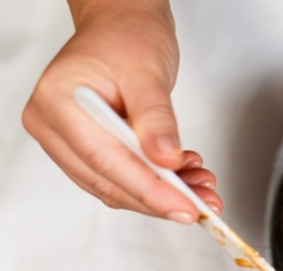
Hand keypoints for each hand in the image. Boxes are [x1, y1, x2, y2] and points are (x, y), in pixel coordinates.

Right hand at [22, 1, 222, 222]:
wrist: (124, 24)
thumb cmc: (129, 37)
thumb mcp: (149, 74)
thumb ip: (157, 120)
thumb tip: (166, 161)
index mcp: (58, 102)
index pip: (106, 161)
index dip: (150, 191)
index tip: (186, 207)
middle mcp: (52, 125)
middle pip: (108, 181)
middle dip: (161, 198)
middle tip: (204, 205)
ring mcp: (66, 140)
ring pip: (115, 186)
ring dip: (162, 193)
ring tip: (202, 189)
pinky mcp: (87, 148)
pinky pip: (120, 176)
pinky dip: (156, 183)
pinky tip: (185, 176)